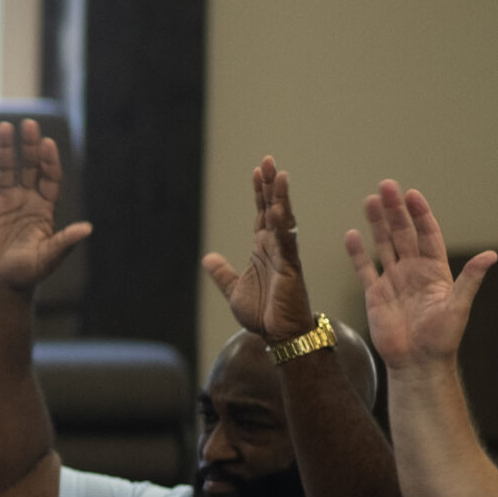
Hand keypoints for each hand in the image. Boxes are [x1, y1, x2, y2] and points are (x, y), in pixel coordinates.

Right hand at [0, 120, 91, 292]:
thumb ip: (64, 241)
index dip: (49, 162)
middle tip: (29, 125)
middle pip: (30, 167)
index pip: (50, 178)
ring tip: (4, 127)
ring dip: (5, 149)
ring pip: (5, 169)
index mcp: (45, 207)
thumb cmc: (29, 271)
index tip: (47, 144)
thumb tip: (87, 228)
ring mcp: (5, 200)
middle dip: (30, 147)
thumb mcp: (48, 258)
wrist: (1, 282)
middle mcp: (27, 198)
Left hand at [201, 157, 316, 341]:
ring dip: (280, 198)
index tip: (259, 171)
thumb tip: (207, 258)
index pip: (261, 214)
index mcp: (262, 249)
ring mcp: (284, 255)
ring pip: (283, 220)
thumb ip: (222, 273)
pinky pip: (286, 243)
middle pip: (273, 209)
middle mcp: (275, 247)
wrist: (279, 335)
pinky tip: (280, 209)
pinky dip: (282, 225)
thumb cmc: (263, 313)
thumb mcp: (233, 289)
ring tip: (279, 175)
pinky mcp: (290, 268)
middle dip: (271, 186)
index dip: (260, 193)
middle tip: (269, 161)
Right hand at [348, 179, 494, 370]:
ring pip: (384, 245)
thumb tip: (491, 255)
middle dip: (395, 211)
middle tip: (386, 187)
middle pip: (403, 234)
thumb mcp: (459, 306)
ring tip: (370, 201)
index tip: (412, 195)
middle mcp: (413, 271)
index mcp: (435, 270)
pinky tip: (352, 235)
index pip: (427, 234)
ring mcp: (393, 280)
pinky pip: (364, 268)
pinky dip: (357, 253)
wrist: (417, 363)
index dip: (420, 214)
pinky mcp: (375, 294)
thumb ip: (470, 278)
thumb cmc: (442, 338)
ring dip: (377, 223)